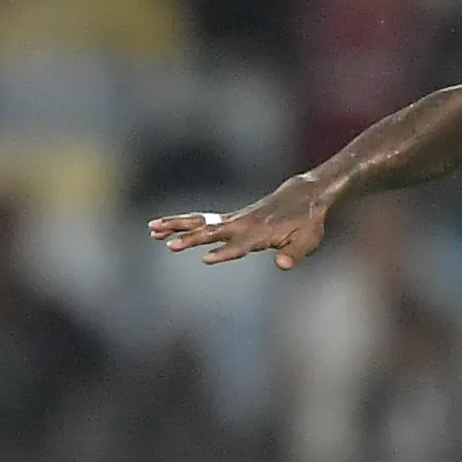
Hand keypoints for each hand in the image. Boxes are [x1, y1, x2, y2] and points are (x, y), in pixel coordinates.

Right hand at [147, 175, 332, 268]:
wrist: (303, 196)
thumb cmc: (308, 223)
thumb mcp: (309, 240)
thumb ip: (295, 253)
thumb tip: (282, 264)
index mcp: (260, 233)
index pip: (239, 246)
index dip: (224, 252)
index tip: (207, 258)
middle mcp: (242, 225)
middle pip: (212, 232)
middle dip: (192, 240)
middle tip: (171, 246)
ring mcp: (234, 221)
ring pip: (200, 223)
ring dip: (176, 226)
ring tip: (152, 230)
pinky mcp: (229, 220)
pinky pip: (200, 222)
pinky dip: (180, 224)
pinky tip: (160, 230)